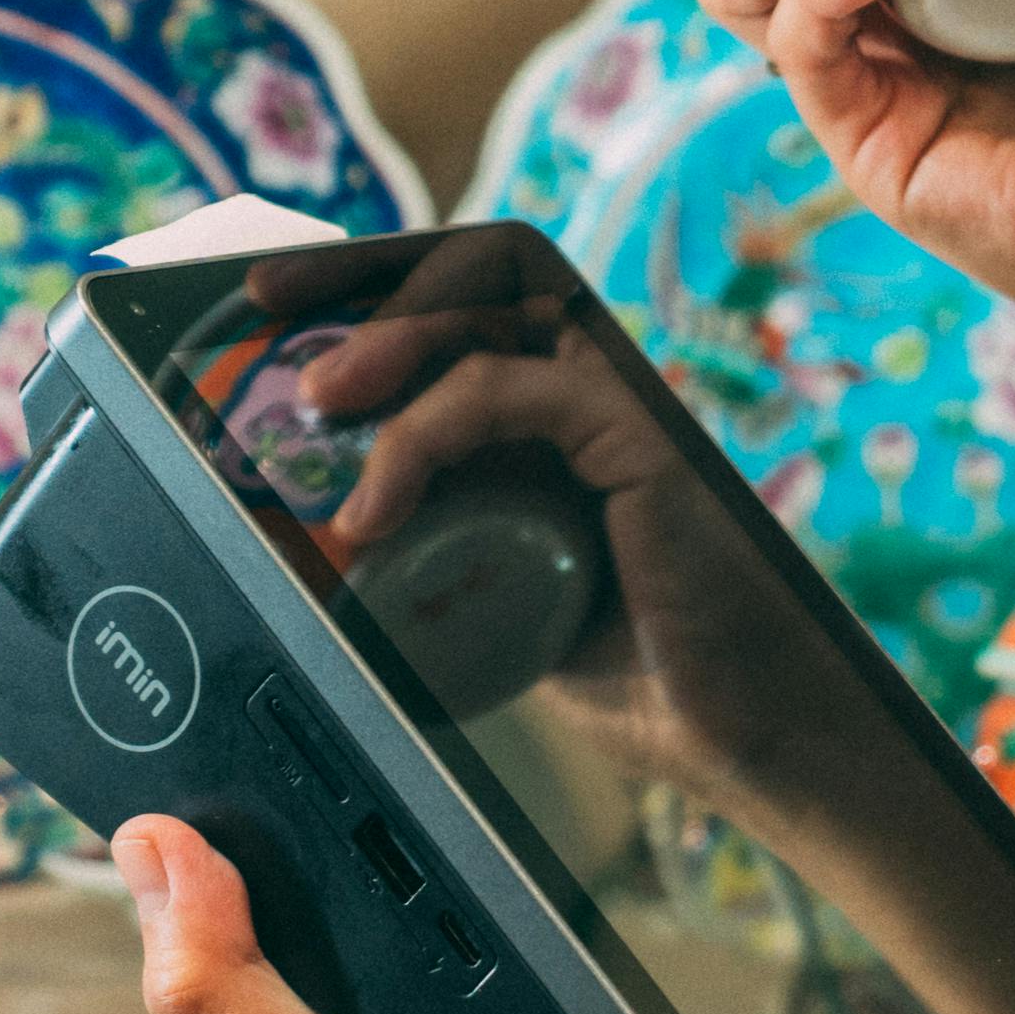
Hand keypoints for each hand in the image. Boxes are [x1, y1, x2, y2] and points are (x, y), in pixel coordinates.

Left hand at [283, 279, 857, 814]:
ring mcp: (622, 407)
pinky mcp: (644, 437)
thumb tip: (329, 568)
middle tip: (269, 309)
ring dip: (392, 334)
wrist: (745, 742)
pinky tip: (377, 504)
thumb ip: (444, 567)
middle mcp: (594, 394)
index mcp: (560, 420)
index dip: (372, 286)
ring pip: (500, 301)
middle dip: (369, 273)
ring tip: (319, 398)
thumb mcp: (503, 610)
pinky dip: (428, 430)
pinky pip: (521, 386)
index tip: (274, 302)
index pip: (466, 307)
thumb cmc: (651, 686)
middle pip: (478, 271)